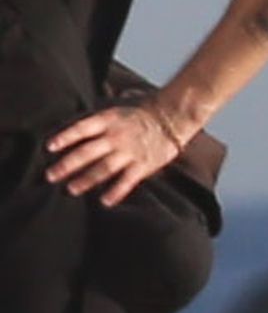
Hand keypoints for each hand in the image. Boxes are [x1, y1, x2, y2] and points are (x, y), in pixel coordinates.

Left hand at [46, 100, 186, 206]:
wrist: (172, 117)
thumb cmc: (142, 114)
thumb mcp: (117, 111)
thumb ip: (98, 122)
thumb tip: (77, 132)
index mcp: (108, 121)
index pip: (82, 129)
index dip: (65, 137)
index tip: (50, 147)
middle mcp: (116, 136)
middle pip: (87, 152)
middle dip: (67, 165)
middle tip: (51, 176)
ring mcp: (129, 152)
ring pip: (103, 168)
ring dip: (86, 180)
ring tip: (71, 189)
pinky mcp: (143, 165)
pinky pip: (127, 181)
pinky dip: (116, 192)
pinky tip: (104, 201)